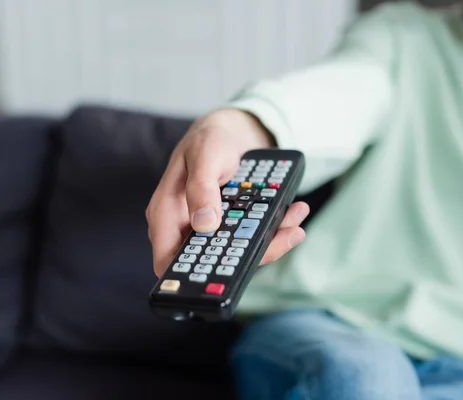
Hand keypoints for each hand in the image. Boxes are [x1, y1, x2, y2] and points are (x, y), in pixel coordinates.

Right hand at [146, 108, 308, 276]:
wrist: (227, 133)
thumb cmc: (208, 140)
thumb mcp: (205, 156)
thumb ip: (201, 188)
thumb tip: (204, 224)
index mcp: (166, 214)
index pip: (167, 260)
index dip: (188, 276)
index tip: (222, 276)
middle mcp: (185, 227)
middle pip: (212, 260)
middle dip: (251, 252)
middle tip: (285, 235)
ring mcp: (209, 229)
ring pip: (237, 250)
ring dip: (271, 239)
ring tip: (295, 218)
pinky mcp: (229, 226)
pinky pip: (250, 237)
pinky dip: (273, 228)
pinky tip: (292, 213)